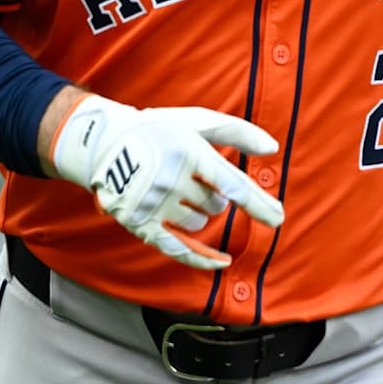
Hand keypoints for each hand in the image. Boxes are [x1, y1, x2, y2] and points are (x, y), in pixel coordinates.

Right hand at [51, 94, 284, 269]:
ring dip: (200, 213)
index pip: (231, 184)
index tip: (278, 217)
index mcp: (187, 151)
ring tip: (177, 190)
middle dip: (215, 196)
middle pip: (216, 206)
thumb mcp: (196, 121)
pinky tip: (223, 262)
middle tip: (193, 177)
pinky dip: (201, 258)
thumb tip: (272, 148)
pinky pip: (178, 249)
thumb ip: (237, 132)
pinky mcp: (139, 224)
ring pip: (199, 224)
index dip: (257, 203)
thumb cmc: (159, 129)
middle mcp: (170, 179)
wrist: (104, 143)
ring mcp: (153, 204)